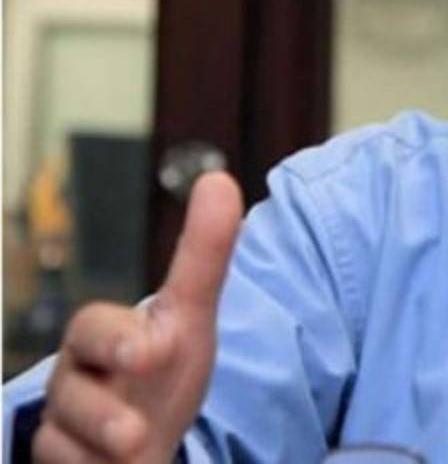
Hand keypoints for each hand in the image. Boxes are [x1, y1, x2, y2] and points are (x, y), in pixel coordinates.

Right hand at [33, 172, 243, 463]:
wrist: (137, 442)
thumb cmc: (161, 373)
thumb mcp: (190, 317)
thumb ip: (204, 254)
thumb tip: (218, 178)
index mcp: (107, 339)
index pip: (97, 328)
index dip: (119, 339)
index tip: (151, 350)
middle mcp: (78, 380)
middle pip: (70, 390)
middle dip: (99, 408)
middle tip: (135, 429)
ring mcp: (65, 425)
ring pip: (64, 438)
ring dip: (104, 443)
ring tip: (136, 448)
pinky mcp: (62, 462)